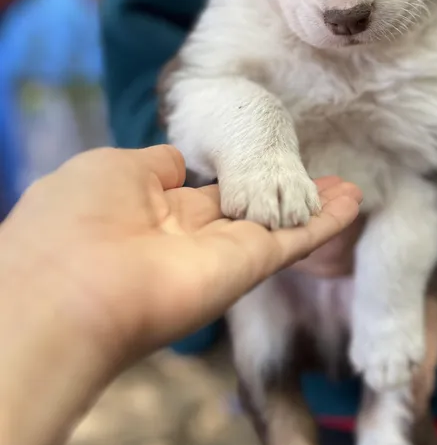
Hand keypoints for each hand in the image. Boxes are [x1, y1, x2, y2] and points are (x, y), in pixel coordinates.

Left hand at [0, 145, 360, 444]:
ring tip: (350, 186)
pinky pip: (294, 240)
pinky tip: (352, 202)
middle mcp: (186, 235)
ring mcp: (220, 254)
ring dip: (313, 205)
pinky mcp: (248, 268)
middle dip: (276, 190)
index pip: (197, 189)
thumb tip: (181, 165)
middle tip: (317, 175)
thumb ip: (156, 166)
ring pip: (277, 225)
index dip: (229, 173)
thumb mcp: (112, 170)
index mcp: (145, 208)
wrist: (75, 288)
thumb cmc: (81, 216)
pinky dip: (325, 222)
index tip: (256, 157)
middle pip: (245, 209)